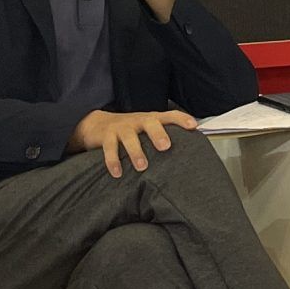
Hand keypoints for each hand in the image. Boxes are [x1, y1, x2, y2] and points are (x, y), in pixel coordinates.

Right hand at [71, 108, 190, 178]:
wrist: (96, 123)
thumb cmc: (130, 129)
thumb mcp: (146, 128)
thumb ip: (163, 136)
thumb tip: (187, 153)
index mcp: (151, 118)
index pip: (169, 115)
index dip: (181, 119)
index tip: (193, 126)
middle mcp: (137, 120)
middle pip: (149, 123)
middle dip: (158, 134)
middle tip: (166, 147)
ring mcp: (121, 127)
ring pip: (129, 137)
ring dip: (135, 152)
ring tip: (142, 167)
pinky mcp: (106, 136)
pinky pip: (109, 149)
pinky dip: (113, 161)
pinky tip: (117, 173)